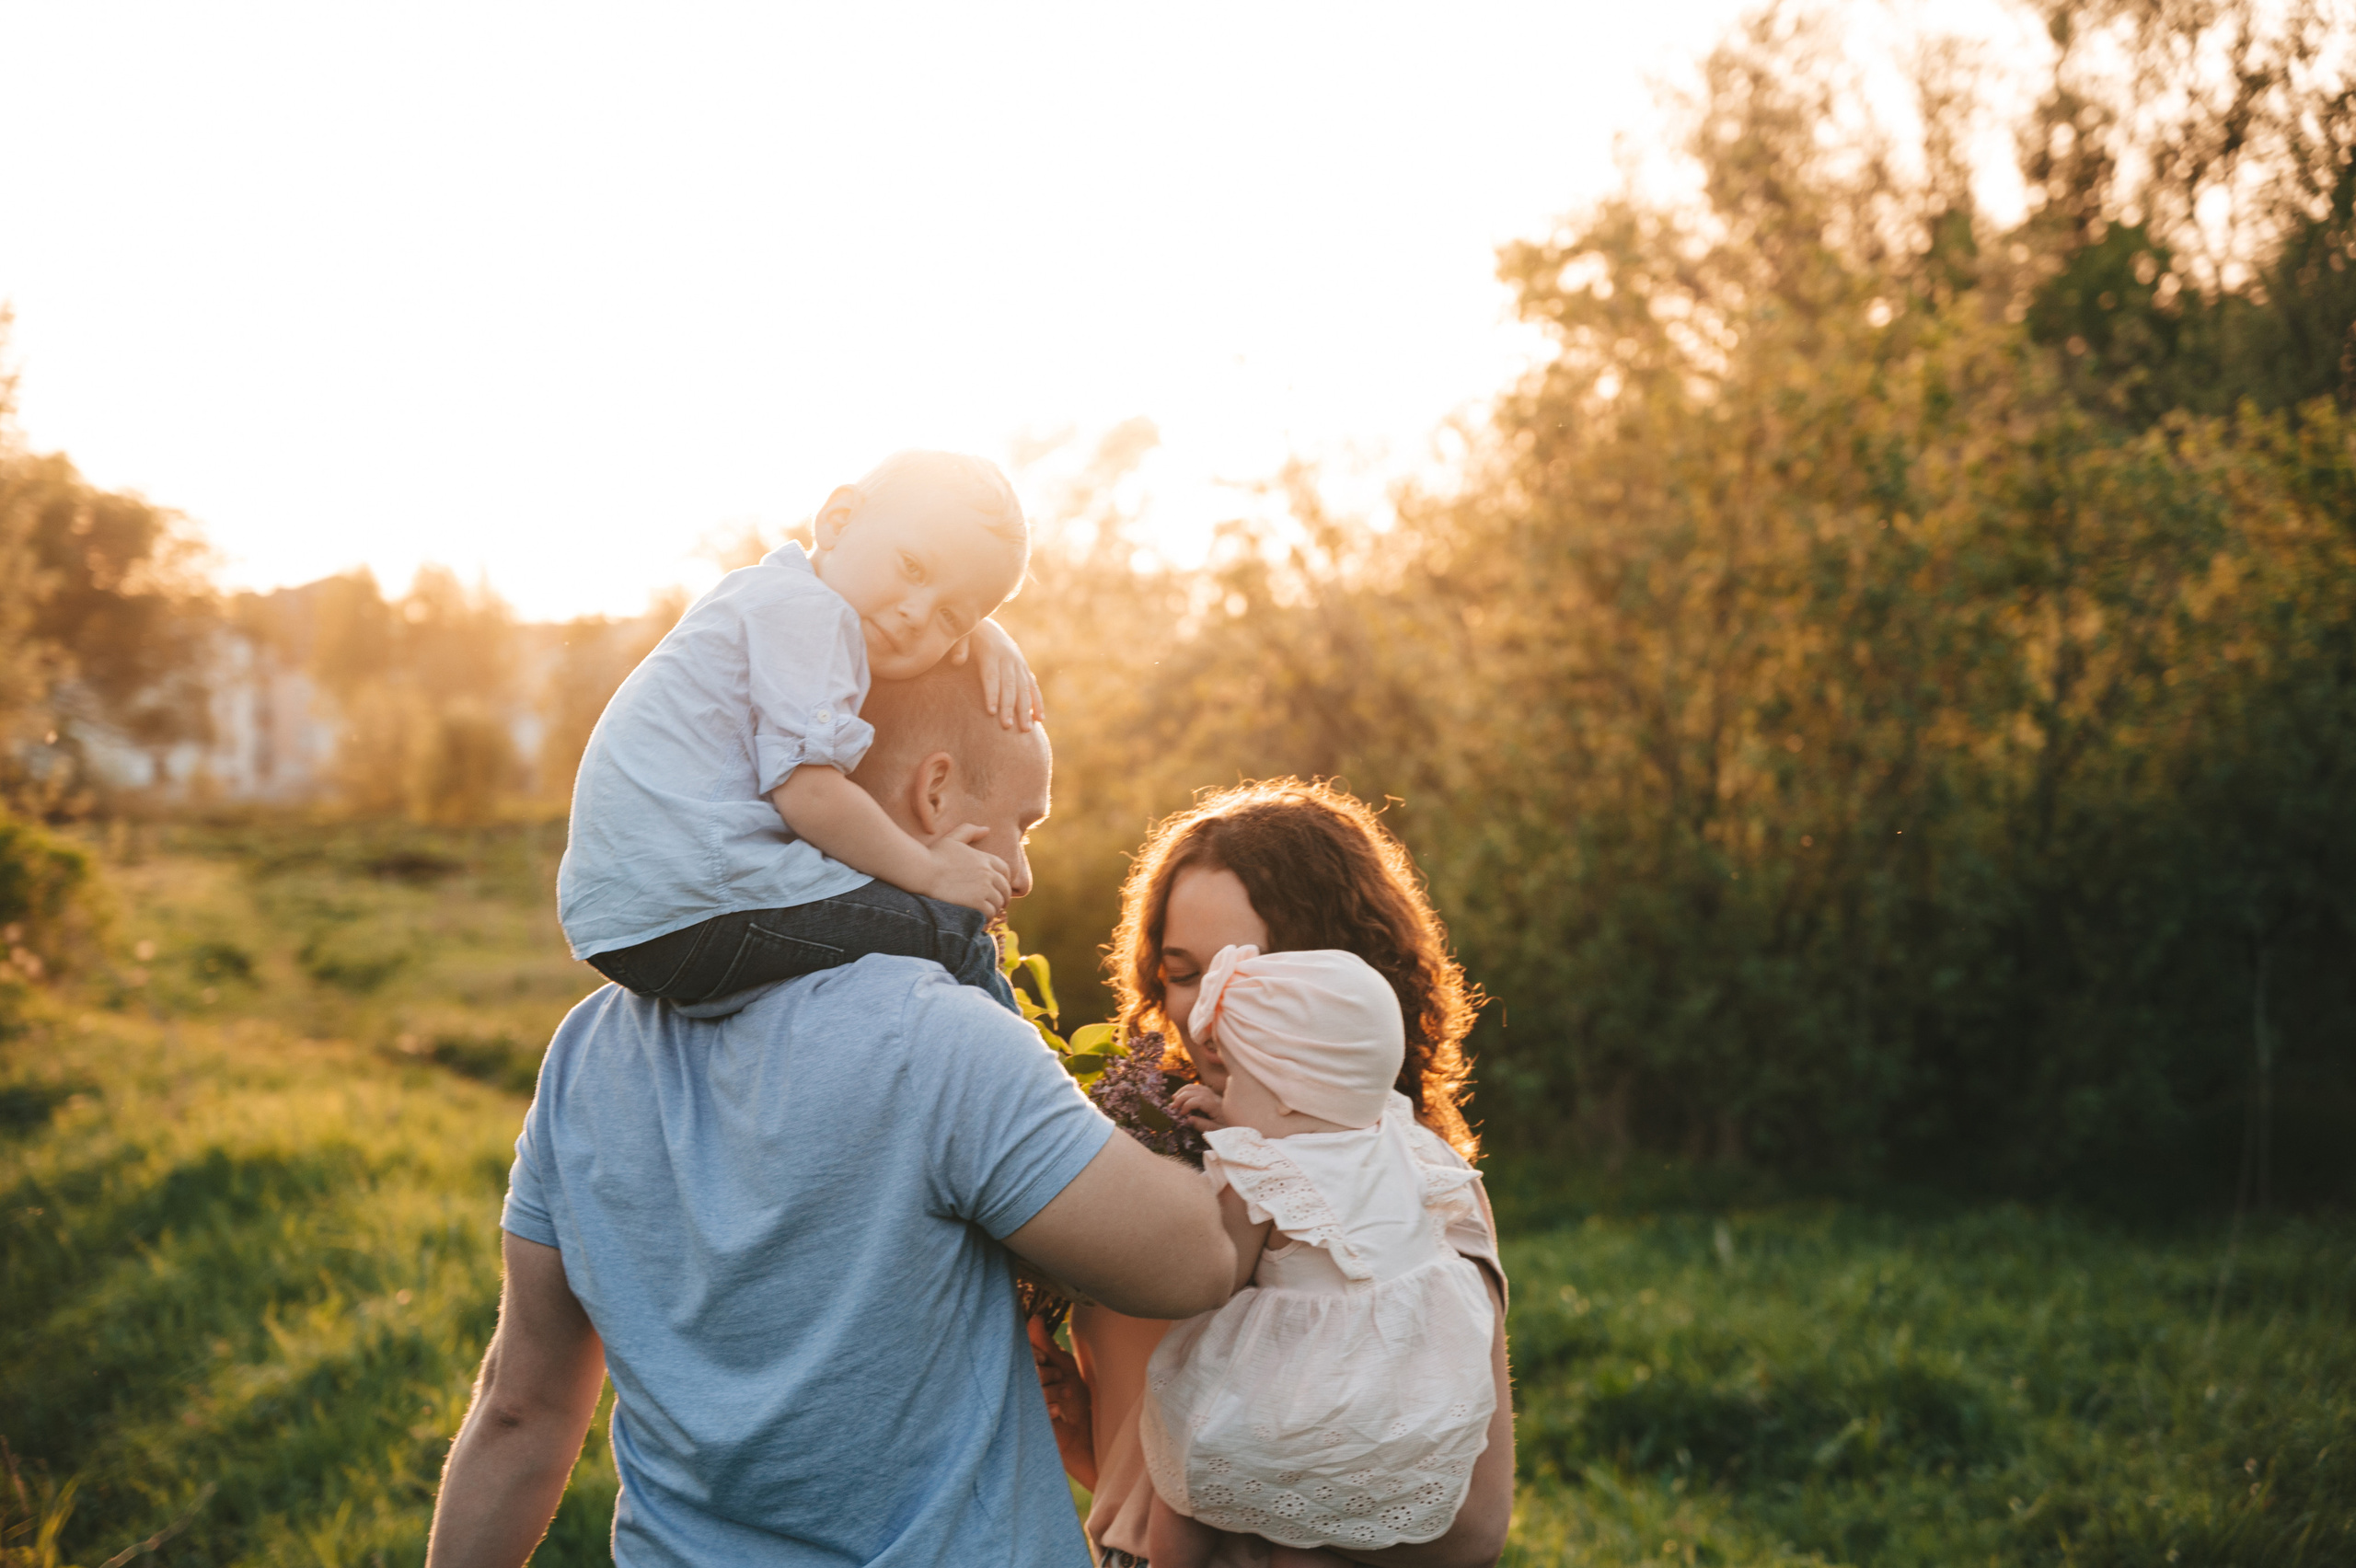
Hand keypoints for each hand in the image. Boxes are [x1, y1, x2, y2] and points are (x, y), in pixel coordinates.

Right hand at [921, 824, 1010, 917]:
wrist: (923, 871)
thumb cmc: (934, 854)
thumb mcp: (953, 838)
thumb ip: (970, 831)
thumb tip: (987, 829)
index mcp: (985, 858)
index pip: (1005, 871)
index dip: (1004, 880)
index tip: (999, 888)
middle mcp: (988, 873)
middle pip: (1005, 888)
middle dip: (1002, 897)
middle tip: (995, 904)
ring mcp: (984, 888)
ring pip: (999, 902)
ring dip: (994, 908)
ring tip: (986, 913)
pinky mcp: (977, 902)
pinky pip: (990, 912)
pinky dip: (987, 917)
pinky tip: (980, 919)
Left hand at [949, 618, 1044, 730]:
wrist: (986, 625)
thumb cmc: (970, 636)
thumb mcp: (961, 636)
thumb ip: (959, 647)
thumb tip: (957, 661)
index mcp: (991, 653)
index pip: (992, 677)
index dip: (992, 694)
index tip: (992, 712)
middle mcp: (1008, 659)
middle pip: (1010, 686)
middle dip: (1009, 707)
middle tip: (1008, 726)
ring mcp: (1019, 664)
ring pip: (1024, 689)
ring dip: (1026, 710)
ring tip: (1026, 729)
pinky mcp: (1024, 669)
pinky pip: (1033, 687)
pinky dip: (1037, 703)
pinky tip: (1039, 719)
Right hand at [1027, 1317, 1097, 1488]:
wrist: (1087, 1437)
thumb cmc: (1077, 1402)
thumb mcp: (1064, 1367)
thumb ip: (1046, 1343)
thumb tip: (1034, 1317)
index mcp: (1028, 1372)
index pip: (1023, 1353)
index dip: (1037, 1355)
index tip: (1049, 1362)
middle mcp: (1022, 1388)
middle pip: (1026, 1368)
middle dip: (1048, 1373)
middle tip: (1062, 1382)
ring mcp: (1023, 1408)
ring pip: (1031, 1386)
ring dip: (1052, 1391)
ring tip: (1064, 1399)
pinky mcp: (1027, 1425)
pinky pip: (1033, 1407)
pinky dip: (1049, 1407)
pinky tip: (1058, 1412)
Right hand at [1172, 1082, 1232, 1132]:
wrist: (1241, 1126)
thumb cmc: (1228, 1130)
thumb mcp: (1216, 1132)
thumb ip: (1202, 1125)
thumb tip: (1187, 1119)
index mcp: (1216, 1107)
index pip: (1199, 1100)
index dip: (1187, 1105)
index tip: (1181, 1115)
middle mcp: (1215, 1098)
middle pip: (1196, 1091)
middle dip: (1182, 1097)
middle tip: (1172, 1107)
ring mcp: (1214, 1095)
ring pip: (1197, 1087)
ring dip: (1184, 1091)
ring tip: (1174, 1098)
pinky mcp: (1213, 1096)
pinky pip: (1200, 1088)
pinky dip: (1189, 1089)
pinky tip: (1182, 1094)